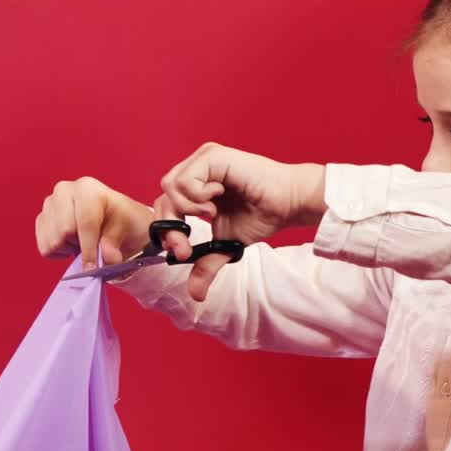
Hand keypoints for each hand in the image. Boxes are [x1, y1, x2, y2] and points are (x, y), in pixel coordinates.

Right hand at [36, 177, 153, 270]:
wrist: (111, 220)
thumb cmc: (120, 221)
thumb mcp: (127, 230)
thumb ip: (114, 245)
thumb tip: (108, 258)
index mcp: (88, 188)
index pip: (85, 222)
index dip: (89, 249)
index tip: (93, 269)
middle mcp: (64, 190)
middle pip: (64, 232)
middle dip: (79, 245)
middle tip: (93, 244)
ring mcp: (49, 204)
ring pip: (52, 241)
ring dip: (69, 248)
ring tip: (81, 240)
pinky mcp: (41, 218)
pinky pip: (44, 247)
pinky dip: (58, 252)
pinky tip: (70, 242)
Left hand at [156, 143, 325, 299]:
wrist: (288, 204)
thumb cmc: (261, 216)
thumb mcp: (225, 244)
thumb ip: (206, 263)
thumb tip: (195, 294)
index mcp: (195, 186)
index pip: (165, 207)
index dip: (166, 232)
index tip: (182, 253)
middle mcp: (196, 169)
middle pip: (162, 198)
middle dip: (170, 229)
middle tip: (186, 248)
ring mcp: (203, 160)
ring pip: (169, 188)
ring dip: (187, 210)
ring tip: (211, 214)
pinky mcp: (212, 156)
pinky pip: (185, 180)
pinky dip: (196, 197)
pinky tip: (216, 200)